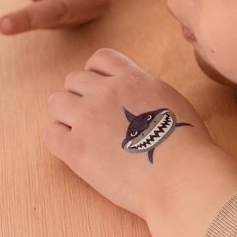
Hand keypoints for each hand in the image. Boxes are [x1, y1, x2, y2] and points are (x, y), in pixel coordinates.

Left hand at [45, 48, 236, 236]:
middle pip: (73, 80)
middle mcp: (104, 92)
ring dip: (66, 116)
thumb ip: (143, 90)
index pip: (99, 59)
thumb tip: (130, 94)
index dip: (97, 75)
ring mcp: (87, 119)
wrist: (180, 178)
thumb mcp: (170, 99)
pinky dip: (59, 140)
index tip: (102, 92)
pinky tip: (76, 152)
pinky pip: (50, 134)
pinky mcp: (75, 149)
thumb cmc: (186, 146)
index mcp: (131, 78)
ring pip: (56, 103)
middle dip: (81, 97)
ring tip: (83, 136)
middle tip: (94, 121)